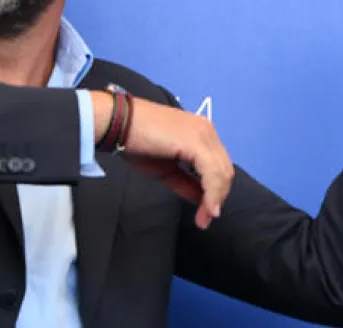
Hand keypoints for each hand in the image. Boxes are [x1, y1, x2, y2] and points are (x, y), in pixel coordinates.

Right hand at [92, 92, 232, 229]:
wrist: (119, 123)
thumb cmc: (135, 142)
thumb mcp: (164, 169)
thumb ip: (185, 181)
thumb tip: (201, 198)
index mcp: (200, 133)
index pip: (217, 165)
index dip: (215, 191)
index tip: (205, 214)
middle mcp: (207, 131)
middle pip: (224, 170)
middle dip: (217, 197)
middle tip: (205, 220)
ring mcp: (203, 135)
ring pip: (221, 173)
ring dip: (215, 199)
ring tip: (204, 219)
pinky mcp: (196, 142)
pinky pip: (212, 173)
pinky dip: (212, 194)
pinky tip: (207, 209)